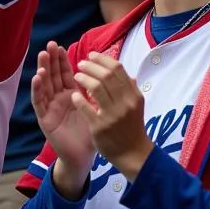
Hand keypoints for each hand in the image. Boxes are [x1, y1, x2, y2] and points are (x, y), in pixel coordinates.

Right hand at [32, 42, 95, 179]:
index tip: (61, 46)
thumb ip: (97, 95)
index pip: (65, 74)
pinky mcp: (44, 118)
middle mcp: (58, 99)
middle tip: (50, 45)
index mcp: (70, 96)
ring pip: (44, 85)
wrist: (82, 158)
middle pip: (53, 76)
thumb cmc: (89, 135)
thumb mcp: (96, 111)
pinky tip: (37, 77)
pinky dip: (37, 89)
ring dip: (43, 70)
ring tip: (43, 55)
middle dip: (51, 60)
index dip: (62, 61)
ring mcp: (50, 108)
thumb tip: (113, 77)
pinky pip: (39, 102)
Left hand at [73, 52, 152, 179]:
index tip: (91, 55)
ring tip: (76, 76)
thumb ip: (129, 88)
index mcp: (134, 95)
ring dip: (83, 78)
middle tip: (80, 64)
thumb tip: (126, 72)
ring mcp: (113, 115)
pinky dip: (78, 98)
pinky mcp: (100, 126)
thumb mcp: (135, 106)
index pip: (117, 69)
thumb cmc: (131, 127)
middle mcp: (125, 103)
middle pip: (106, 75)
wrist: (132, 154)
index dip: (102, 59)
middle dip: (90, 66)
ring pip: (96, 88)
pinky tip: (74, 94)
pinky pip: (86, 107)